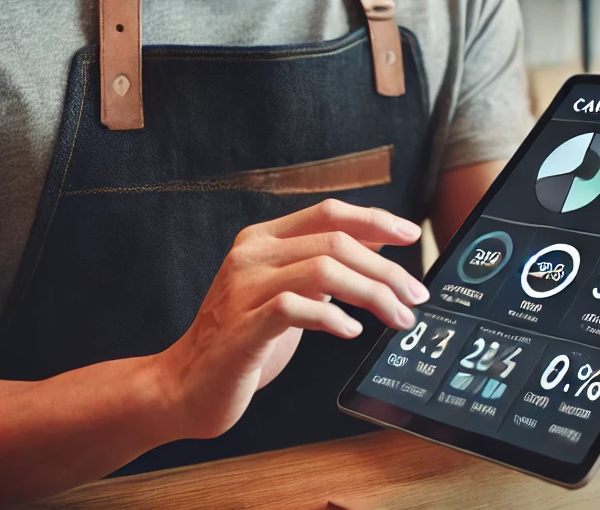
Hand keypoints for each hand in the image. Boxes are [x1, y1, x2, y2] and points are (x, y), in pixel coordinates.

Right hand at [154, 199, 428, 439]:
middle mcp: (252, 254)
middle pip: (335, 242)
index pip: (329, 212)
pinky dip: (333, 317)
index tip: (411, 234)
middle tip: (415, 295)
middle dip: (386, 270)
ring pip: (324, 270)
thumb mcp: (289, 292)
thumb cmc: (243, 339)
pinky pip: (297, 308)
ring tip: (398, 317)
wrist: (184, 387)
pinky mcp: (242, 327)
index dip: (375, 219)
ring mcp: (244, 287)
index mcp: (264, 238)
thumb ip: (325, 266)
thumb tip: (380, 247)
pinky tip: (352, 331)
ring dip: (372, 293)